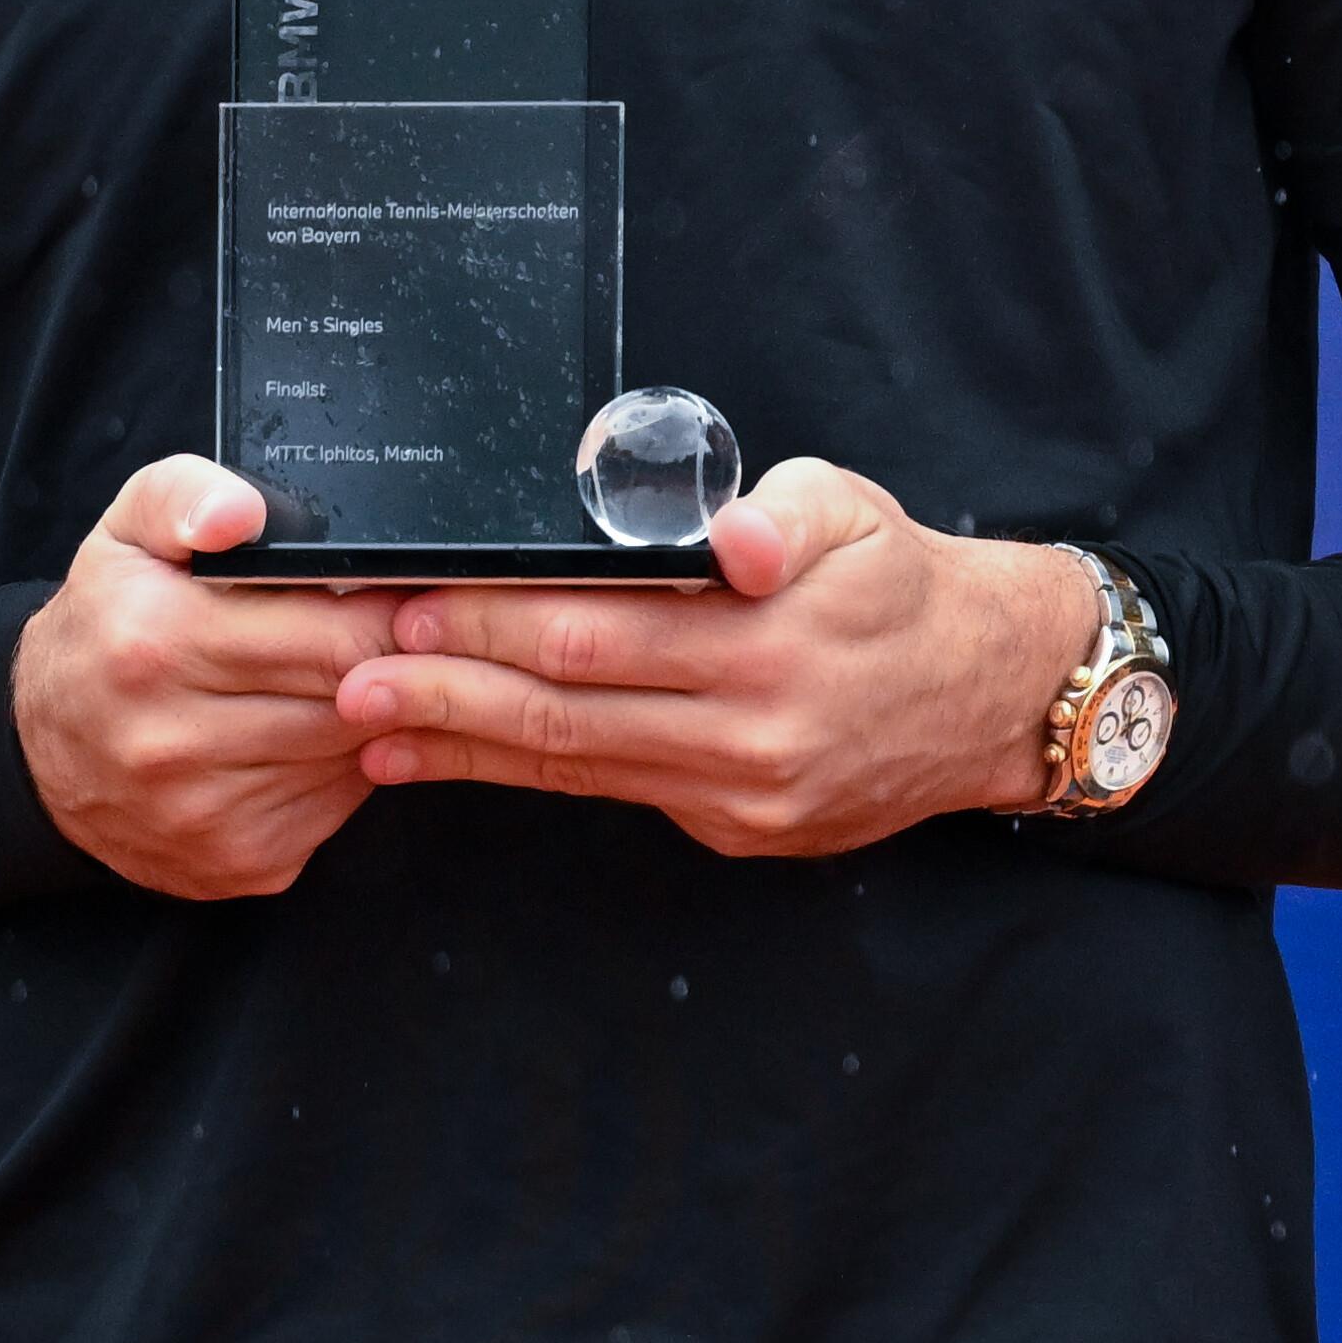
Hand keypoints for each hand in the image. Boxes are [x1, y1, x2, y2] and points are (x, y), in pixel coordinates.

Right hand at [15, 456, 412, 900]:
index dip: (388, 612)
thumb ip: (185, 495)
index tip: (398, 596)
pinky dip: (341, 770)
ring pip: (352, 755)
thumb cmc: (106, 625)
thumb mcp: (127, 533)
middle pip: (354, 699)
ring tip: (346, 680)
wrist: (38, 750)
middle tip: (397, 635)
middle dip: (389, 662)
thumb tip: (242, 515)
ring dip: (368, 717)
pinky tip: (310, 737)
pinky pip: (337, 808)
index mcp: (156, 645)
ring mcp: (204, 814)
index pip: (338, 637)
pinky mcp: (236, 862)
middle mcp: (173, 741)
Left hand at [320, 460, 1094, 861]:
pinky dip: (524, 774)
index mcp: (770, 639)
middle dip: (447, 688)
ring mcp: (744, 792)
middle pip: (568, 706)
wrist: (990, 693)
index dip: (494, 621)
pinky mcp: (739, 830)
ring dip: (462, 743)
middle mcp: (752, 728)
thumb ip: (780, 515)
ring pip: (576, 763)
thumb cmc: (897, 581)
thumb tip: (730, 539)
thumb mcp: (853, 512)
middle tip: (351, 670)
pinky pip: (613, 794)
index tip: (412, 604)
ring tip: (370, 724)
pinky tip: (454, 758)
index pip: (599, 629)